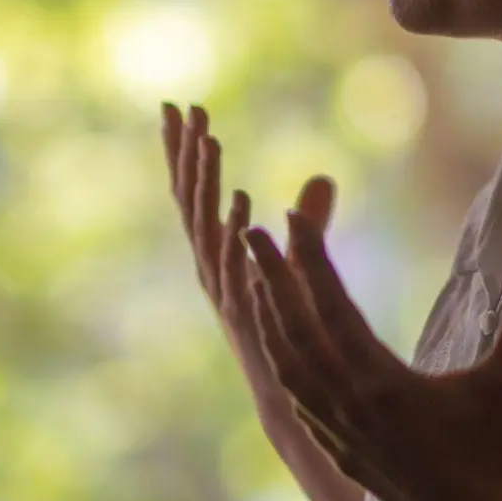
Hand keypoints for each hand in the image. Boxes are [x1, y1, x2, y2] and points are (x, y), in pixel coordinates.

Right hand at [160, 103, 334, 424]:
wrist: (291, 393)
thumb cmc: (289, 327)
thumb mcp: (295, 263)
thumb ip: (306, 222)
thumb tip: (324, 177)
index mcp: (215, 251)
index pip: (192, 191)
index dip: (183, 150)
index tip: (177, 107)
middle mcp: (209, 265)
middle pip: (188, 200)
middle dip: (184, 153)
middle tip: (182, 107)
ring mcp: (223, 287)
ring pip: (205, 225)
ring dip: (205, 181)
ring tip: (209, 138)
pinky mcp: (243, 308)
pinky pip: (234, 262)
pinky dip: (232, 229)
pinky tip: (239, 197)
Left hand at [244, 210, 501, 500]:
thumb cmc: (494, 451)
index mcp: (382, 381)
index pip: (334, 305)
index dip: (310, 258)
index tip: (291, 216)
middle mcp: (349, 404)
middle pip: (295, 329)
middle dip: (271, 277)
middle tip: (251, 232)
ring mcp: (338, 431)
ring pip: (287, 367)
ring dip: (268, 321)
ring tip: (255, 283)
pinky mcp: (339, 453)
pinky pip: (297, 403)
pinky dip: (282, 368)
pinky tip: (279, 353)